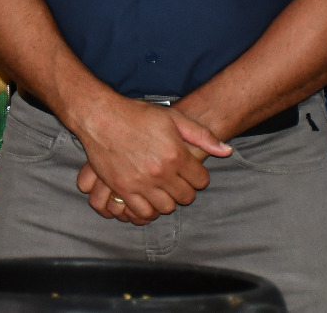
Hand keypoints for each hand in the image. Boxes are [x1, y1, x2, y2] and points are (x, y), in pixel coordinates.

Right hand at [70, 98, 229, 223]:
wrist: (100, 116)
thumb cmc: (136, 114)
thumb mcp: (173, 117)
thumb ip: (202, 135)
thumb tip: (226, 151)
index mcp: (176, 154)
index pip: (201, 180)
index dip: (197, 175)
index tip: (188, 170)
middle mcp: (161, 171)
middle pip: (185, 197)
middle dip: (184, 189)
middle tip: (174, 179)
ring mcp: (141, 182)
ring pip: (166, 207)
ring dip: (166, 200)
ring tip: (160, 188)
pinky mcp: (123, 188)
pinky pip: (143, 212)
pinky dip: (148, 209)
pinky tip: (146, 197)